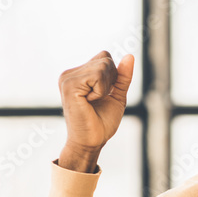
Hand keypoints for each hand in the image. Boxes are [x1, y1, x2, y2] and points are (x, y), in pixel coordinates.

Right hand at [57, 51, 133, 172]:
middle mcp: (69, 73)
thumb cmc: (102, 121)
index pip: (105, 56)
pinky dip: (101, 91)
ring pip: (103, 65)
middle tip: (98, 99)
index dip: (113, 75)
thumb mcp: (117, 94)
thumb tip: (130, 55)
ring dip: (106, 87)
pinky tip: (89, 102)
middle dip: (111, 80)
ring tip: (93, 101)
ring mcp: (67, 78)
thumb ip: (123, 76)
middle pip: (105, 59)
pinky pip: (97, 75)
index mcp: (78, 74)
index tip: (104, 94)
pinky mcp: (69, 85)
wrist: (92, 141)